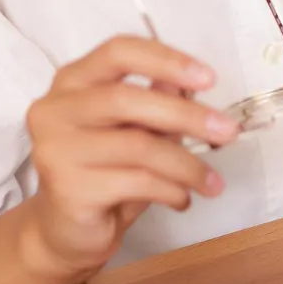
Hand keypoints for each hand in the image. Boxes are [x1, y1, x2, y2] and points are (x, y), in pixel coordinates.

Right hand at [23, 36, 237, 283]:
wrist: (68, 232)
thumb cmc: (105, 171)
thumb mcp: (135, 130)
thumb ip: (156, 101)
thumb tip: (192, 85)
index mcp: (72, 81)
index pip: (118, 51)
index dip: (166, 60)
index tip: (209, 78)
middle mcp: (55, 109)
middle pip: (127, 98)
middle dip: (187, 115)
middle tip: (228, 131)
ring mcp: (55, 149)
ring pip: (137, 145)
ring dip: (186, 164)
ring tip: (211, 182)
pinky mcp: (68, 188)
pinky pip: (136, 182)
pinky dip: (170, 190)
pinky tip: (182, 198)